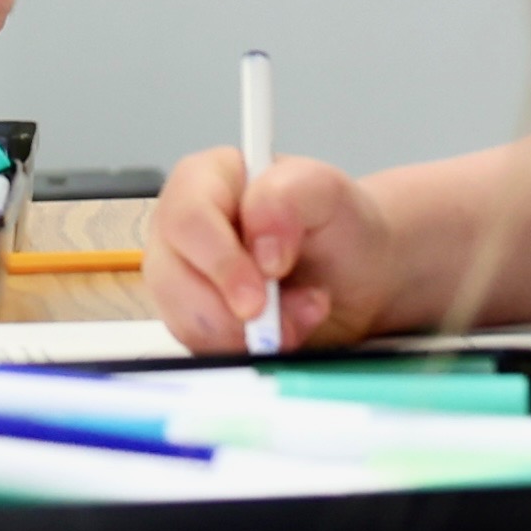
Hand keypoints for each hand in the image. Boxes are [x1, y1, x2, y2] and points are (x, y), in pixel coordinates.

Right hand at [147, 144, 394, 354]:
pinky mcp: (194, 318)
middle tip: (290, 319)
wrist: (357, 273)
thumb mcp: (327, 191)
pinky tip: (280, 332)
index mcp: (204, 179)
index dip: (219, 262)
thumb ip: (288, 198)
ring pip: (185, 320)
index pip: (187, 219)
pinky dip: (244, 350)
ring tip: (298, 318)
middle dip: (235, 313)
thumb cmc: (337, 223)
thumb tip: (259, 245)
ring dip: (246, 336)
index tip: (258, 298)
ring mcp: (182, 275)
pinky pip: (201, 347)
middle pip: (174, 278)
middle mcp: (182, 227)